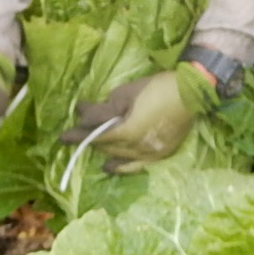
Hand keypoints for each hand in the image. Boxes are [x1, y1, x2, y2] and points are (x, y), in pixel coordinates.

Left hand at [60, 65, 218, 174]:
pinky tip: (110, 167)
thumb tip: (84, 115)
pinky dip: (121, 167)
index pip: (96, 136)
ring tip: (92, 147)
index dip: (78, 135)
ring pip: (119, 157)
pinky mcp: (161, 155)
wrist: (191, 93)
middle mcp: (138, 148)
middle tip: (79, 132)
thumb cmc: (157, 87)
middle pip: (107, 147)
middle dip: (90, 139)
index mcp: (128, 132)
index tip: (62, 136)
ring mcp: (151, 154)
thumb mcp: (126, 93)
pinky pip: (136, 166)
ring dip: (104, 152)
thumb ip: (104, 108)